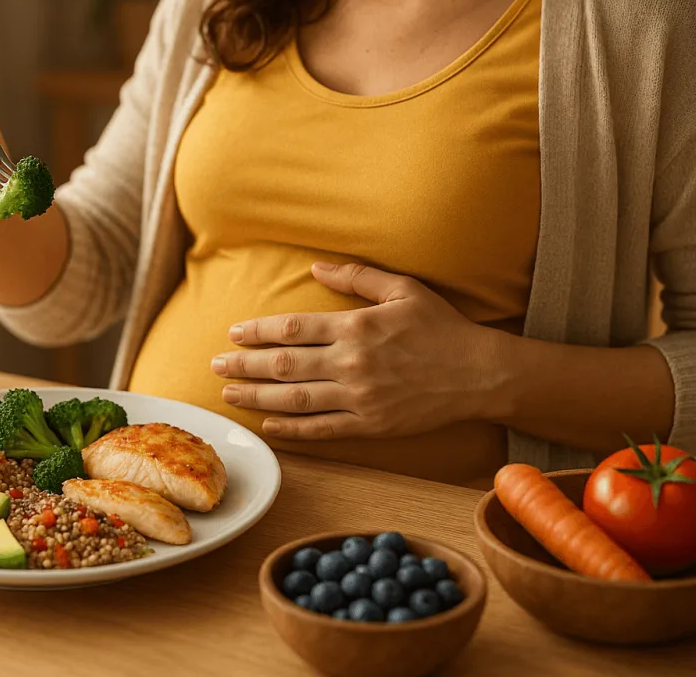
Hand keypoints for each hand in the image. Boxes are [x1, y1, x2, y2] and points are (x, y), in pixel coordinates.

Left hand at [210, 263, 504, 439]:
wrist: (480, 373)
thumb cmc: (441, 327)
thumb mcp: (402, 289)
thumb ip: (356, 276)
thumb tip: (317, 264)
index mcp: (357, 326)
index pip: (293, 329)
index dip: (258, 332)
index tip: (233, 332)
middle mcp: (353, 362)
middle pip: (284, 365)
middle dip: (245, 364)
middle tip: (215, 364)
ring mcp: (361, 397)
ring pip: (295, 399)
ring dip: (256, 396)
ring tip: (228, 393)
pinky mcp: (371, 424)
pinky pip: (322, 429)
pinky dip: (292, 429)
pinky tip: (267, 425)